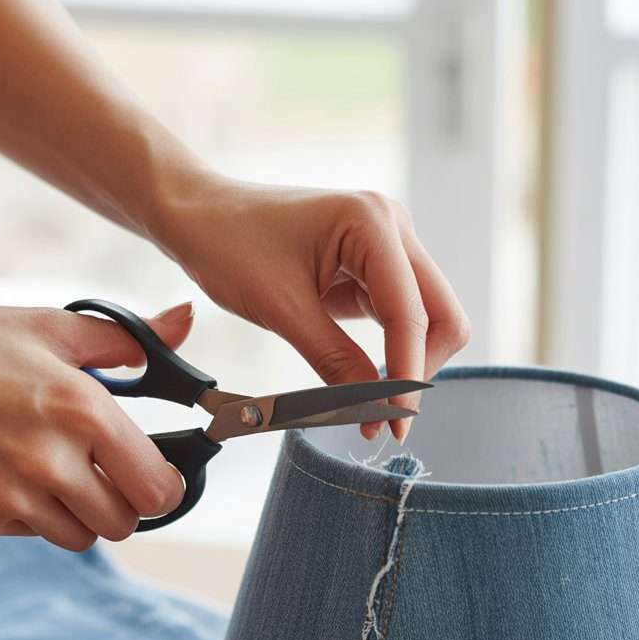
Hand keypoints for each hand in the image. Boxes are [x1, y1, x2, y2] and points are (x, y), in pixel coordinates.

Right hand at [0, 302, 191, 549]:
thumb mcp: (51, 330)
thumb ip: (128, 339)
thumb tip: (185, 320)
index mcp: (81, 411)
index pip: (157, 488)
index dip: (167, 485)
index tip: (160, 473)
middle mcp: (50, 461)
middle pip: (125, 523)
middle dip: (124, 500)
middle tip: (108, 470)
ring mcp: (12, 495)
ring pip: (81, 536)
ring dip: (81, 512)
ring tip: (59, 469)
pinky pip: (33, 533)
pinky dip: (34, 512)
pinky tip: (15, 472)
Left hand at [159, 179, 470, 439]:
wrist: (197, 213)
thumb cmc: (227, 244)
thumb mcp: (280, 309)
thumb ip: (335, 360)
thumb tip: (374, 409)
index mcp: (372, 222)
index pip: (412, 313)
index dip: (407, 375)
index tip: (392, 426)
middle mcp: (391, 227)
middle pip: (441, 314)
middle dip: (418, 370)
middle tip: (384, 420)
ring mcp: (387, 245)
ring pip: (427, 319)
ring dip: (407, 365)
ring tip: (370, 408)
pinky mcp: (374, 267)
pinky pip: (400, 317)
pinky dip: (389, 354)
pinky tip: (364, 383)